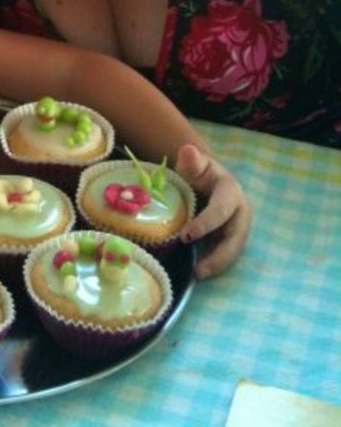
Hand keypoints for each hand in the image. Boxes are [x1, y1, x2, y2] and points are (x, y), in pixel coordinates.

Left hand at [175, 144, 251, 279]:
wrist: (204, 178)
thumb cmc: (197, 171)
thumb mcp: (193, 163)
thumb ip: (191, 160)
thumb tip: (187, 151)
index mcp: (231, 192)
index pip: (221, 210)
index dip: (206, 224)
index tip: (186, 236)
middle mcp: (240, 212)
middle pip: (235, 237)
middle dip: (219, 255)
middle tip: (197, 269)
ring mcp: (238, 227)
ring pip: (234, 250)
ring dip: (218, 265)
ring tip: (197, 275)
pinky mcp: (232, 238)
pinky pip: (226, 254)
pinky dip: (215, 264)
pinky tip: (199, 272)